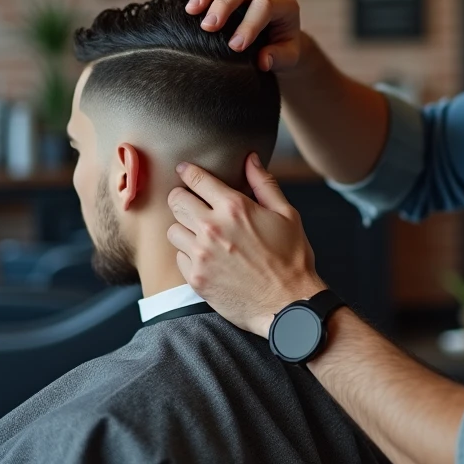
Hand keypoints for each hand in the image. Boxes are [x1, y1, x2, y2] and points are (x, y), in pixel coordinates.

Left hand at [167, 152, 325, 337]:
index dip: (189, 171)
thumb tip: (250, 159)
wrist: (288, 304)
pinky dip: (188, 254)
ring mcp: (201, 255)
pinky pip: (179, 257)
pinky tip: (206, 257)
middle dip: (182, 197)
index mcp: (234, 208)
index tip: (185, 170)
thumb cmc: (291, 258)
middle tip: (192, 203)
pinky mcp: (196, 278)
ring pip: (172, 230)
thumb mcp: (287, 215)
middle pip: (176, 201)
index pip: (197, 179)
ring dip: (184, 228)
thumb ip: (264, 183)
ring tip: (200, 233)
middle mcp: (212, 228)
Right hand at [186, 0, 303, 72]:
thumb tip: (263, 60)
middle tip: (208, 27)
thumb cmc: (283, 51)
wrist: (280, 42)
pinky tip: (190, 9)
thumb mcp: (289, 59)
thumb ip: (280, 59)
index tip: (234, 47)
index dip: (249, 25)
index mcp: (286, 5)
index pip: (265, 6)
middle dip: (224, 3)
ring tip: (192, 11)